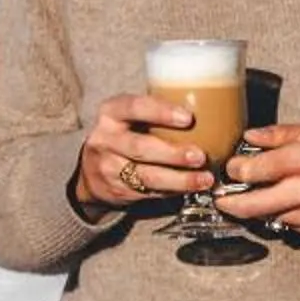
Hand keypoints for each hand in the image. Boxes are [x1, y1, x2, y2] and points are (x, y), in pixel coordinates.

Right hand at [71, 94, 218, 214]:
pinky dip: (173, 191)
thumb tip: (207, 109)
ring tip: (204, 179)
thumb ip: (156, 113)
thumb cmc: (124, 134)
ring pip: (146, 176)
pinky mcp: (117, 190)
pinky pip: (149, 192)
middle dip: (173, 153)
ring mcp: (108, 167)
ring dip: (179, 179)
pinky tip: (191, 188)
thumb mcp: (129, 117)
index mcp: (111, 113)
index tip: (188, 118)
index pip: (134, 107)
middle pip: (141, 147)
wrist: (92, 169)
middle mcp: (105, 139)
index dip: (161, 112)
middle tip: (200, 155)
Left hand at [217, 124, 299, 239]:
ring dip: (253, 210)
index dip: (234, 170)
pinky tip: (282, 204)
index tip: (230, 167)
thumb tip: (249, 136)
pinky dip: (279, 216)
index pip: (253, 170)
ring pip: (266, 218)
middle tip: (219, 197)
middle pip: (251, 204)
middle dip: (228, 202)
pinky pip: (286, 226)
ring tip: (249, 197)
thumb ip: (281, 134)